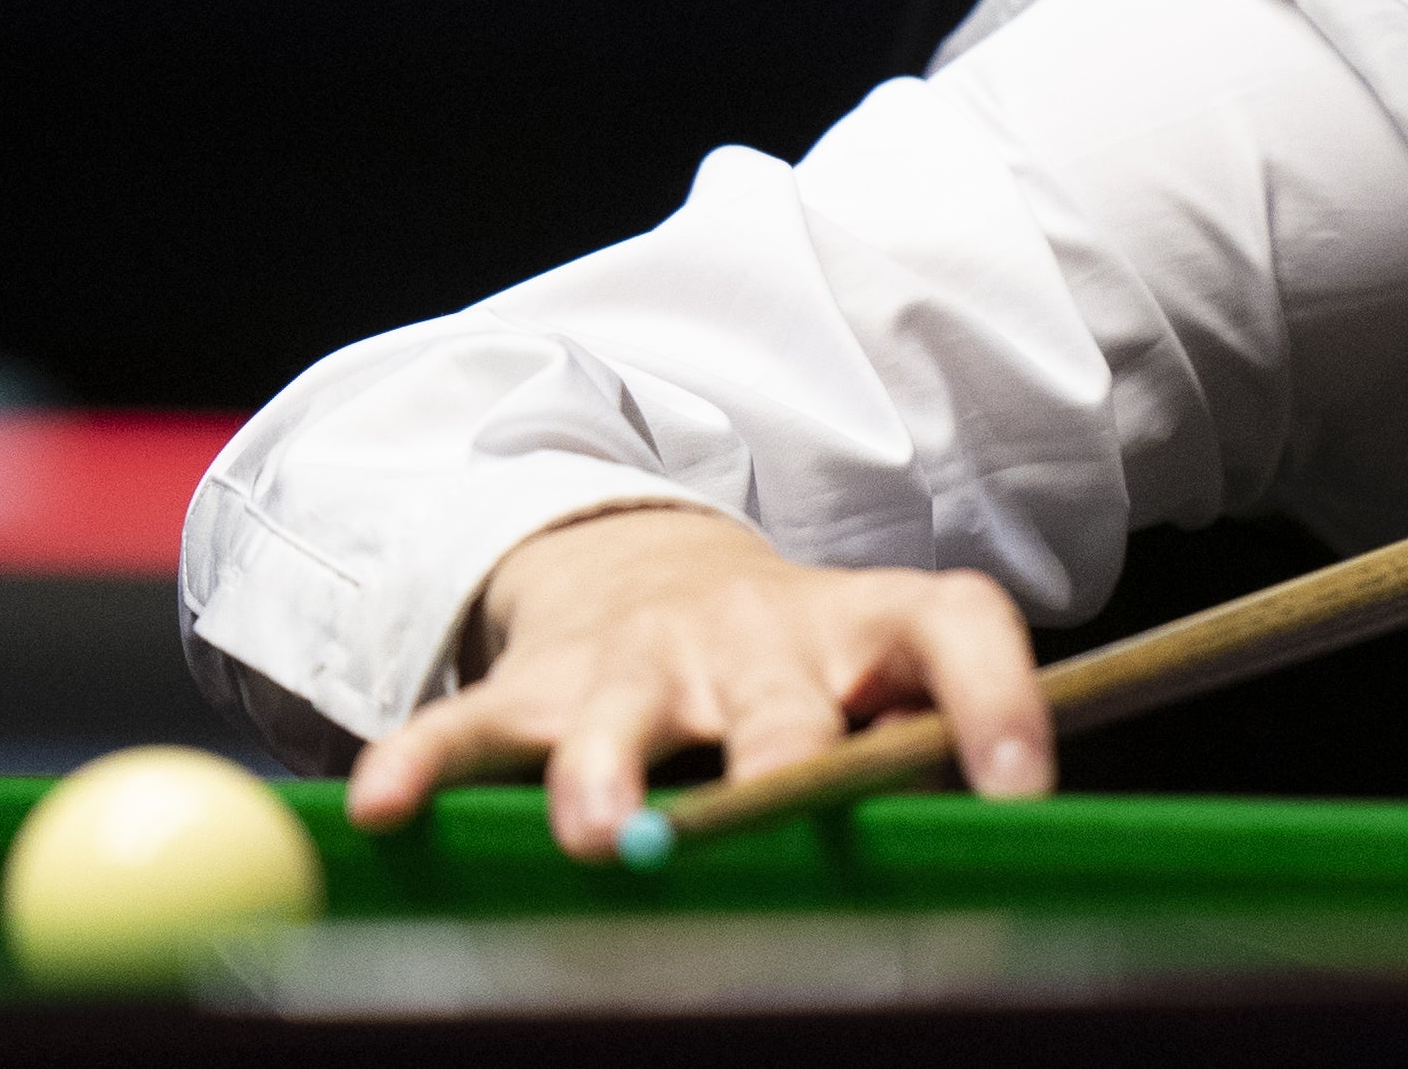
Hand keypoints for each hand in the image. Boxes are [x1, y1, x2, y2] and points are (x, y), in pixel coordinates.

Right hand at [343, 505, 1053, 860]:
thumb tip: (1013, 835)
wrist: (660, 571)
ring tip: (597, 836)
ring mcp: (641, 660)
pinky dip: (424, 767)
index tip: (1020, 784)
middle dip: (779, 764)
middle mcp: (760, 637)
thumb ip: (935, 735)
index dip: (996, 699)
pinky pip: (469, 728)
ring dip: (608, 774)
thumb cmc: (804, 662)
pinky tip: (387, 810)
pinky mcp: (536, 688)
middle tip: (785, 813)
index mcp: (869, 628)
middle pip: (779, 701)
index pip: (956, 631)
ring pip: (620, 717)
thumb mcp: (885, 673)